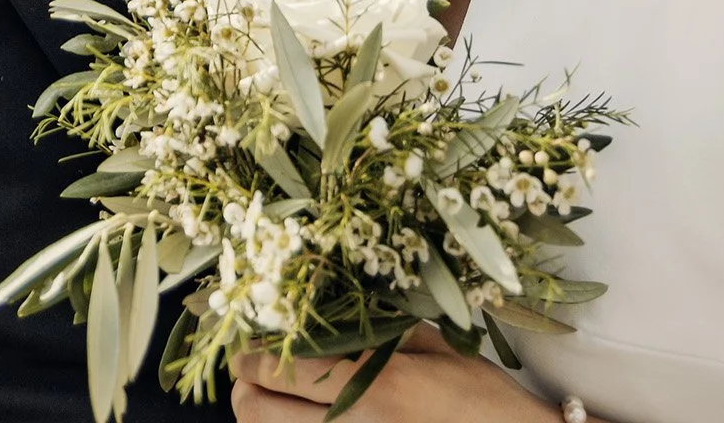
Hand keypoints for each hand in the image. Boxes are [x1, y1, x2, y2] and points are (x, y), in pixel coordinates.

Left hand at [231, 325, 562, 422]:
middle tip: (250, 367)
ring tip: (273, 392)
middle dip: (243, 385)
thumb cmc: (480, 398)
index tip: (244, 334)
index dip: (247, 350)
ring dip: (261, 413)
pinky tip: (302, 415)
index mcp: (374, 387)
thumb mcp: (434, 349)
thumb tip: (318, 312)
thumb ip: (376, 331)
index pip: (278, 367)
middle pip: (256, 411)